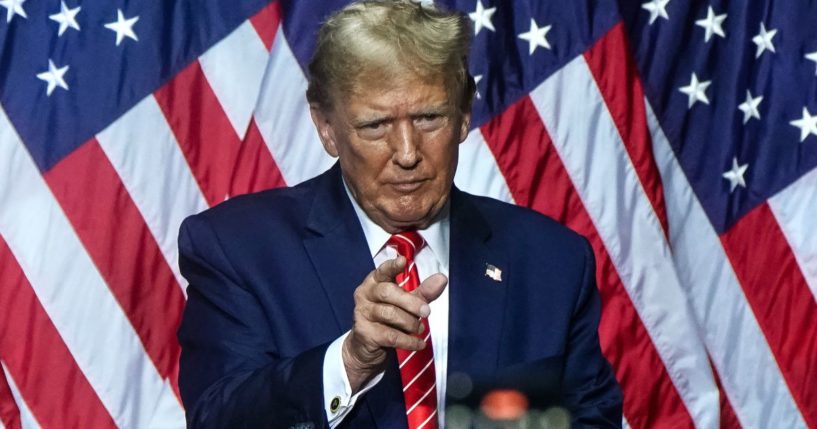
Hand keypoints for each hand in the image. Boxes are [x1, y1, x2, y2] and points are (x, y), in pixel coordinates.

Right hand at [342, 256, 446, 392]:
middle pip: (388, 292)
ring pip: (389, 314)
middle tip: (427, 312)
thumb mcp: (407, 303)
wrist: (367, 347)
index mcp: (375, 281)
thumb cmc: (389, 319)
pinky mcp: (364, 332)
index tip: (403, 261)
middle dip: (410, 302)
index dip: (392, 266)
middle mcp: (365, 294)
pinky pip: (390, 335)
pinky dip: (409, 341)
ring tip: (419, 328)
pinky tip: (419, 343)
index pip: (383, 270)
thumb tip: (442, 278)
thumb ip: (424, 291)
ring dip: (410, 323)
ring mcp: (362, 313)